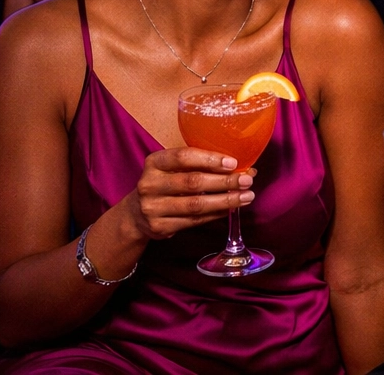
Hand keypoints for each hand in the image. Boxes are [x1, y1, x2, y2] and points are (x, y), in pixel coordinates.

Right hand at [118, 148, 254, 241]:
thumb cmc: (165, 183)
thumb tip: (242, 167)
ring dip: (225, 201)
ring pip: (195, 205)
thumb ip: (201, 164)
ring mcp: (152, 207)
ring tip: (246, 197)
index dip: (210, 159)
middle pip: (193, 182)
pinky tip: (230, 209)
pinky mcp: (159, 227)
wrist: (136, 214)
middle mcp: (149, 184)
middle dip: (224, 182)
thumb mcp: (173, 167)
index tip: (233, 163)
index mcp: (154, 162)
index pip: (183, 157)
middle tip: (247, 180)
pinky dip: (215, 214)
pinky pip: (194, 221)